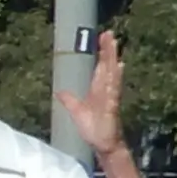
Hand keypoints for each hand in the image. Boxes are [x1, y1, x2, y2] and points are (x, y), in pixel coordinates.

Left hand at [64, 29, 130, 155]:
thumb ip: (69, 100)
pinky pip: (113, 89)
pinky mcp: (111, 105)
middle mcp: (105, 90)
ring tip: (113, 43)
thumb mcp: (76, 111)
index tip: (102, 38)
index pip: (99, 67)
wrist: (103, 144)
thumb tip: (59, 91)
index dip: (101, 53)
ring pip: (111, 73)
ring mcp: (110, 96)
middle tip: (108, 33)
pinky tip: (117, 66)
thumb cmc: (93, 128)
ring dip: (112, 58)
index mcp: (97, 90)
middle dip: (108, 50)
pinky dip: (114, 78)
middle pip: (107, 66)